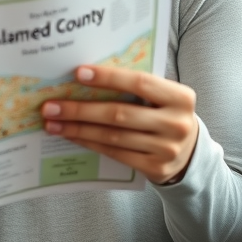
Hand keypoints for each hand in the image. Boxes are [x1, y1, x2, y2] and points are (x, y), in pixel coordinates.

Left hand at [41, 65, 198, 184]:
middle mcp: (177, 124)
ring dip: (78, 129)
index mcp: (181, 97)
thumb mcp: (162, 97)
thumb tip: (85, 76)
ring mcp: (167, 149)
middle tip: (50, 106)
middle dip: (80, 109)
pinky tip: (71, 136)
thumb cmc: (165, 114)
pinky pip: (114, 153)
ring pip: (112, 136)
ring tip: (53, 123)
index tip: (77, 73)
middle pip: (119, 114)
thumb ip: (136, 87)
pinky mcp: (155, 168)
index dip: (108, 78)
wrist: (190, 153)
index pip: (140, 83)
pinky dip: (90, 143)